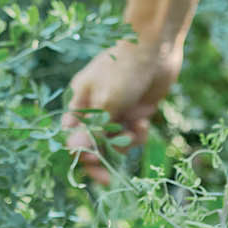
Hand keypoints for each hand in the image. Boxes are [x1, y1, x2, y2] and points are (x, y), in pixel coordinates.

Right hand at [62, 38, 182, 184]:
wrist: (156, 48)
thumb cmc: (125, 69)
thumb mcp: (108, 101)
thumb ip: (94, 128)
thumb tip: (73, 150)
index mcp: (80, 101)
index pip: (72, 135)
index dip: (80, 153)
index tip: (93, 166)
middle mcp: (95, 107)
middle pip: (92, 143)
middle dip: (101, 157)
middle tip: (109, 179)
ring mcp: (115, 109)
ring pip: (114, 141)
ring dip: (124, 143)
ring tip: (137, 130)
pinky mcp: (133, 111)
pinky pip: (130, 134)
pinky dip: (136, 134)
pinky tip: (144, 123)